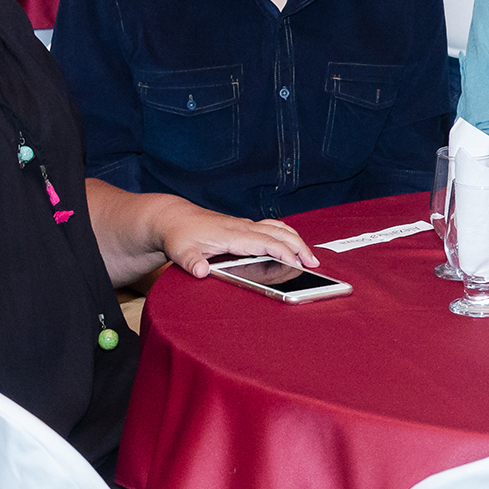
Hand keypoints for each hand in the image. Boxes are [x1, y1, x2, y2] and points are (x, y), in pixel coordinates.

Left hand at [152, 202, 316, 278]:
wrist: (174, 217)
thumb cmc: (179, 235)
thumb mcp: (179, 250)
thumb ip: (190, 261)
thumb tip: (200, 271)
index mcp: (232, 234)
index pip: (265, 242)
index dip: (283, 252)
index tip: (297, 264)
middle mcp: (243, 227)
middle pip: (279, 233)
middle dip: (299, 247)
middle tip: (314, 264)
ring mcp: (245, 226)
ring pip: (279, 228)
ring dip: (297, 240)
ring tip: (309, 257)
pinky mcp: (244, 227)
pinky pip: (273, 228)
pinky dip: (287, 235)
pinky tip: (292, 246)